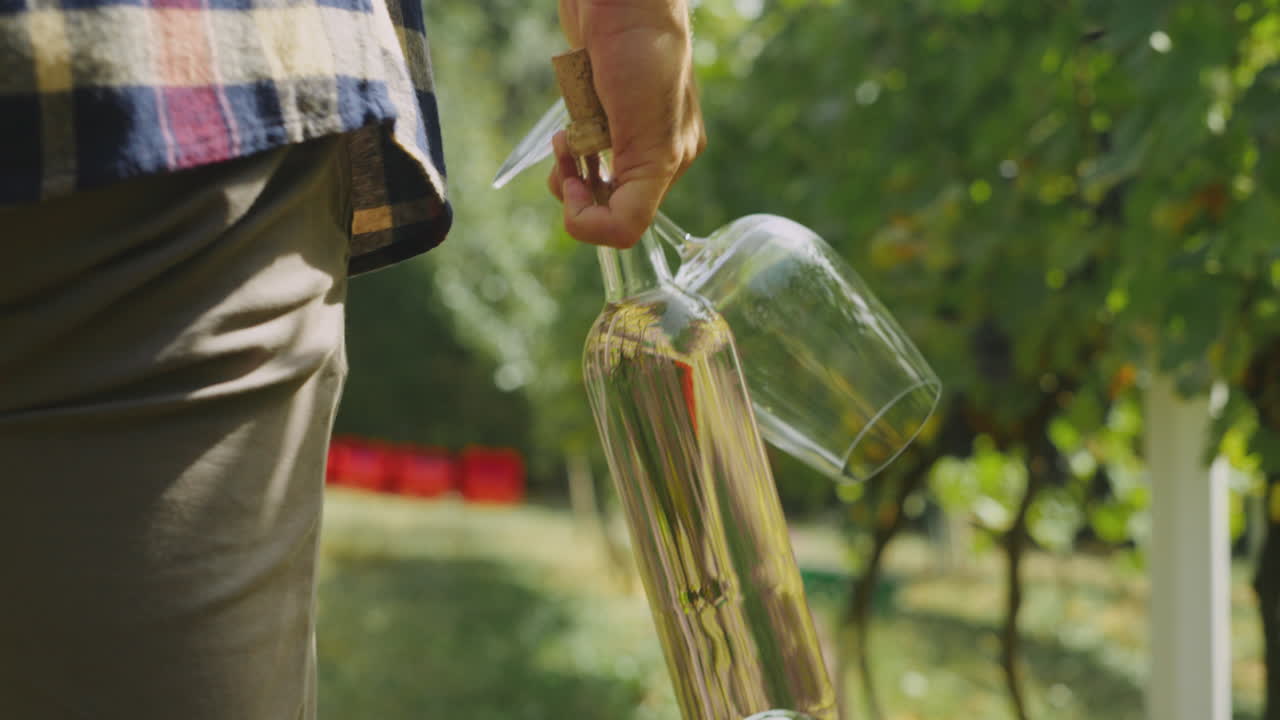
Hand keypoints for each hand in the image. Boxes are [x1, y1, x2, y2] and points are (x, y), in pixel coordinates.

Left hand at [549, 0, 705, 248]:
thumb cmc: (643, 52)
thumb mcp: (651, 140)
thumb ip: (638, 196)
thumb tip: (618, 234)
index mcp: (672, 163)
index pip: (626, 226)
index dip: (588, 215)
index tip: (571, 179)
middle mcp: (655, 152)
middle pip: (605, 204)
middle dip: (575, 187)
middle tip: (566, 148)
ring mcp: (629, 130)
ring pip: (590, 178)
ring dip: (570, 164)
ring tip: (567, 131)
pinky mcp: (607, 109)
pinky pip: (584, 146)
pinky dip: (571, 139)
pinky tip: (571, 115)